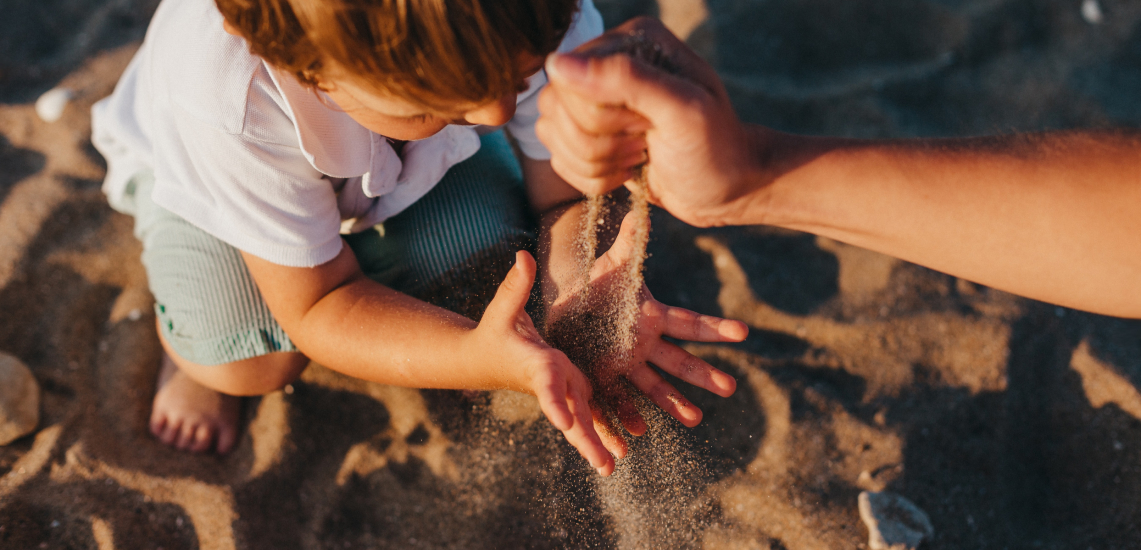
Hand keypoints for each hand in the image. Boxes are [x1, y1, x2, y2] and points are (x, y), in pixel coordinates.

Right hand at [472, 250, 623, 475]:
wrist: (483, 359)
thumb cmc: (494, 331)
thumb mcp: (504, 307)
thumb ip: (515, 285)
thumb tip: (522, 256)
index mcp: (537, 364)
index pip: (547, 385)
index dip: (556, 402)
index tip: (565, 423)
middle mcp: (551, 382)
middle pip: (570, 414)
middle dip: (586, 438)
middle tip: (604, 465)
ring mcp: (560, 389)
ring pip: (581, 420)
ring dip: (596, 442)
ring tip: (612, 466)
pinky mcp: (568, 390)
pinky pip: (586, 415)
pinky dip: (600, 433)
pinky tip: (618, 451)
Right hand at [536, 17, 766, 227]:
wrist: (727, 189)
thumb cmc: (715, 148)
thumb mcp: (682, 110)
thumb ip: (626, 78)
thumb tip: (558, 64)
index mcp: (630, 41)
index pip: (570, 78)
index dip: (600, 114)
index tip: (645, 125)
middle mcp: (606, 64)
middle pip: (555, 107)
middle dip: (599, 142)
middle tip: (644, 142)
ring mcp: (593, 100)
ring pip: (551, 134)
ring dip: (595, 162)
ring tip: (638, 155)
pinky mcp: (587, 136)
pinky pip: (558, 159)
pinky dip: (593, 178)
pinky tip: (628, 170)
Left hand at [545, 212, 746, 444]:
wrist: (567, 308)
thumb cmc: (596, 284)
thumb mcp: (612, 264)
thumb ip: (630, 242)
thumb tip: (644, 207)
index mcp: (652, 318)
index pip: (689, 323)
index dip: (715, 328)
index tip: (743, 333)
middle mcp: (644, 345)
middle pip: (679, 361)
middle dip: (703, 374)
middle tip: (730, 387)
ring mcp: (626, 364)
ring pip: (653, 386)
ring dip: (674, 403)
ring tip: (695, 419)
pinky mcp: (602, 378)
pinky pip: (618, 400)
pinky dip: (627, 416)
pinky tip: (638, 432)